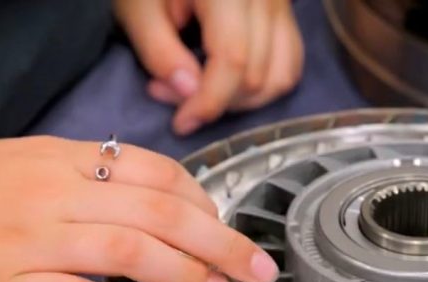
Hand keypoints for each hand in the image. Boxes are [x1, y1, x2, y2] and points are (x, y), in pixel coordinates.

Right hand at [0, 137, 277, 281]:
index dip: (204, 204)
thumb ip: (86, 183)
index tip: (226, 229)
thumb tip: (153, 207)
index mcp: (60, 162)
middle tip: (259, 271)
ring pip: (128, 250)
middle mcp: (52, 195)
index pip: (155, 174)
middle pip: (159, 214)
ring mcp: (27, 241)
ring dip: (184, 274)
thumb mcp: (22, 168)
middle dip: (221, 242)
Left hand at [114, 0, 304, 134]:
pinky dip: (263, 85)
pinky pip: (289, 64)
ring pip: (280, 77)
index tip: (182, 123)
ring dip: (242, 101)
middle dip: (216, 100)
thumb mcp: (138, 6)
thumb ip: (159, 50)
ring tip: (201, 89)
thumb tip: (189, 94)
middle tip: (170, 92)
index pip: (233, 60)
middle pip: (257, 76)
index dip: (208, 102)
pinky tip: (230, 82)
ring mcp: (282, 6)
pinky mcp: (285, 15)